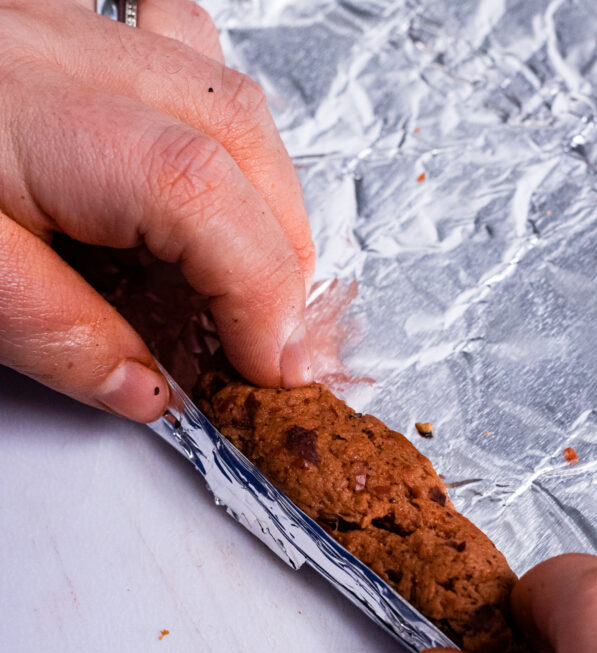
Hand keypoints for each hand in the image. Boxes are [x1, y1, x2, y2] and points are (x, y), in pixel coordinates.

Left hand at [0, 0, 314, 420]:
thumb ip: (55, 336)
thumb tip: (147, 388)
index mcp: (31, 113)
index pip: (196, 192)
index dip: (259, 290)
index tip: (270, 368)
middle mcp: (63, 49)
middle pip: (236, 137)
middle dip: (280, 257)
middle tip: (274, 344)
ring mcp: (70, 26)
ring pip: (226, 98)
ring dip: (266, 206)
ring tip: (256, 285)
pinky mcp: (63, 31)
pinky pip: (181, 56)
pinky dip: (223, 138)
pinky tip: (218, 184)